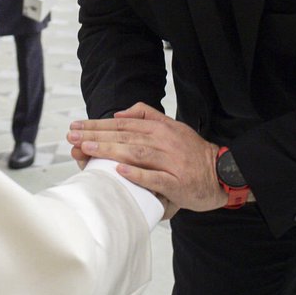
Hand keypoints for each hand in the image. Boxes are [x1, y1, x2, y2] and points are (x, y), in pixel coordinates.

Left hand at [68, 102, 226, 211]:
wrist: (223, 172)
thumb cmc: (192, 152)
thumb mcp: (172, 126)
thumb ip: (147, 115)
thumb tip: (120, 112)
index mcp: (159, 128)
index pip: (122, 124)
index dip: (98, 125)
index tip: (76, 127)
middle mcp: (163, 141)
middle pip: (124, 136)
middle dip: (96, 136)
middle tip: (72, 137)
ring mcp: (171, 162)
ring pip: (136, 153)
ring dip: (110, 151)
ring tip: (87, 149)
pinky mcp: (178, 182)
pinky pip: (155, 178)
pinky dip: (137, 175)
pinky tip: (119, 172)